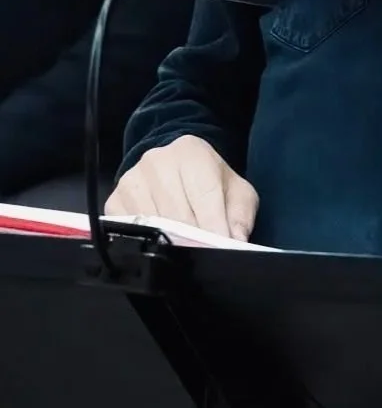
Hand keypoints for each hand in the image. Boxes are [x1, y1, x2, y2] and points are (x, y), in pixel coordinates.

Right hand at [105, 134, 258, 241]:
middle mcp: (157, 161)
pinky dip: (146, 243)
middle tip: (206, 256)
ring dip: (171, 243)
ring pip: (153, 224)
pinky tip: (161, 247)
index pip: (203, 194)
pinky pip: (128, 230)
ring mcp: (132, 180)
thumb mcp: (235, 191)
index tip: (221, 245)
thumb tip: (236, 241)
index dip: (214, 224)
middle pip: (177, 211)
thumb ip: (240, 214)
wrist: (176, 167)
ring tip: (186, 255)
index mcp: (191, 151)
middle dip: (194, 239)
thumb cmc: (208, 181)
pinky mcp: (115, 200)